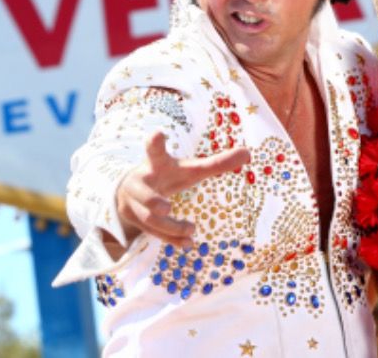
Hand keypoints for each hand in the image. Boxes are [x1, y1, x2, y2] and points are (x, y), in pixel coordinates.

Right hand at [114, 131, 250, 247]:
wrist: (128, 191)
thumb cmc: (168, 175)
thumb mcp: (189, 169)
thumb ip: (216, 163)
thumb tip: (248, 152)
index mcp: (156, 164)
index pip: (154, 150)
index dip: (155, 143)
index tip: (158, 134)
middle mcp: (141, 182)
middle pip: (144, 193)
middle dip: (153, 202)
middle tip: (167, 208)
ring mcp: (134, 202)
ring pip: (150, 219)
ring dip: (171, 227)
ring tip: (192, 229)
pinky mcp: (134, 219)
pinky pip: (153, 233)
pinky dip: (171, 239)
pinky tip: (188, 243)